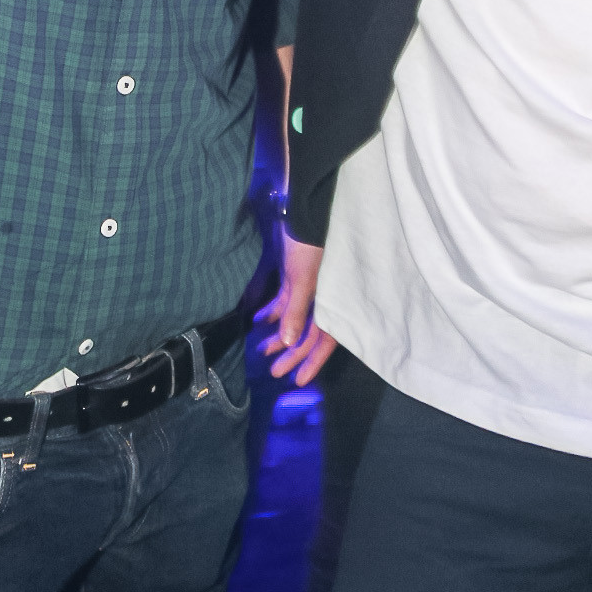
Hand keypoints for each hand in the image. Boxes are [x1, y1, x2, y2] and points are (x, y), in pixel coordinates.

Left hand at [256, 229, 337, 385]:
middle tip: (274, 370)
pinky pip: (286, 301)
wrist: (305, 212)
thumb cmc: (308, 247)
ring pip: (295, 319)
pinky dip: (274, 312)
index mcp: (332, 302)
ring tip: (262, 349)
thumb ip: (296, 311)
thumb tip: (289, 343)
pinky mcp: (296, 277)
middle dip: (291, 352)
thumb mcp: (302, 280)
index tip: (298, 380)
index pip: (325, 339)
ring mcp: (308, 288)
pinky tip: (259, 321)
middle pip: (308, 332)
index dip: (312, 361)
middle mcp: (323, 299)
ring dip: (280, 334)